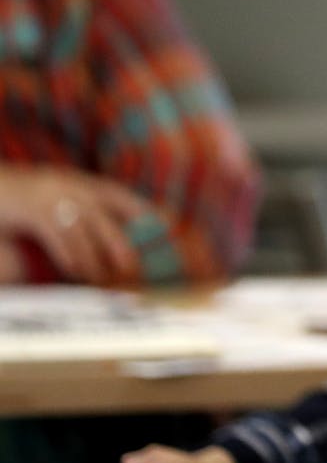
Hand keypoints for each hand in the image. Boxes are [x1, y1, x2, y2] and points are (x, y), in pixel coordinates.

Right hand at [0, 165, 149, 284]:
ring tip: (100, 279)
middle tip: (131, 268)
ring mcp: (52, 197)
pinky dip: (68, 255)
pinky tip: (75, 271)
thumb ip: (80, 211)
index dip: (142, 209)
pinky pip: (58, 236)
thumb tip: (108, 237)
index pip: (118, 195)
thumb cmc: (22, 196)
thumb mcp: (54, 195)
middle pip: (103, 219)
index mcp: (79, 183)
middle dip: (119, 245)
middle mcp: (71, 187)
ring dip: (92, 259)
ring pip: (82, 232)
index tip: (167, 222)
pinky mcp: (33, 210)